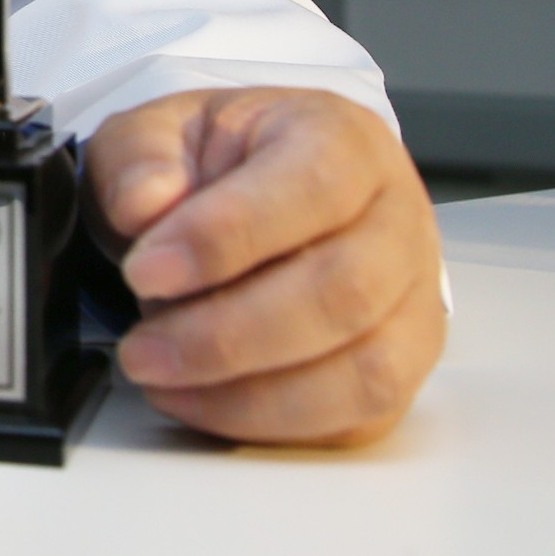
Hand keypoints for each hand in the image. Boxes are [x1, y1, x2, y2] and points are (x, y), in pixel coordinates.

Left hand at [87, 86, 443, 446]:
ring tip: (163, 380)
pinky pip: (359, 417)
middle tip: (143, 350)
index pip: (312, 186)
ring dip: (252, 394)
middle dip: (229, 335)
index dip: (227, 236)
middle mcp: (400, 221)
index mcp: (345, 141)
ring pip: (366, 370)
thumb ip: (141, 157)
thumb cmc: (216, 162)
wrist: (251, 193)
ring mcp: (414, 301)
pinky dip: (274, 424)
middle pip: (345, 293)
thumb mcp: (158, 131)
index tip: (144, 270)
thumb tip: (144, 205)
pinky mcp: (405, 367)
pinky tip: (199, 403)